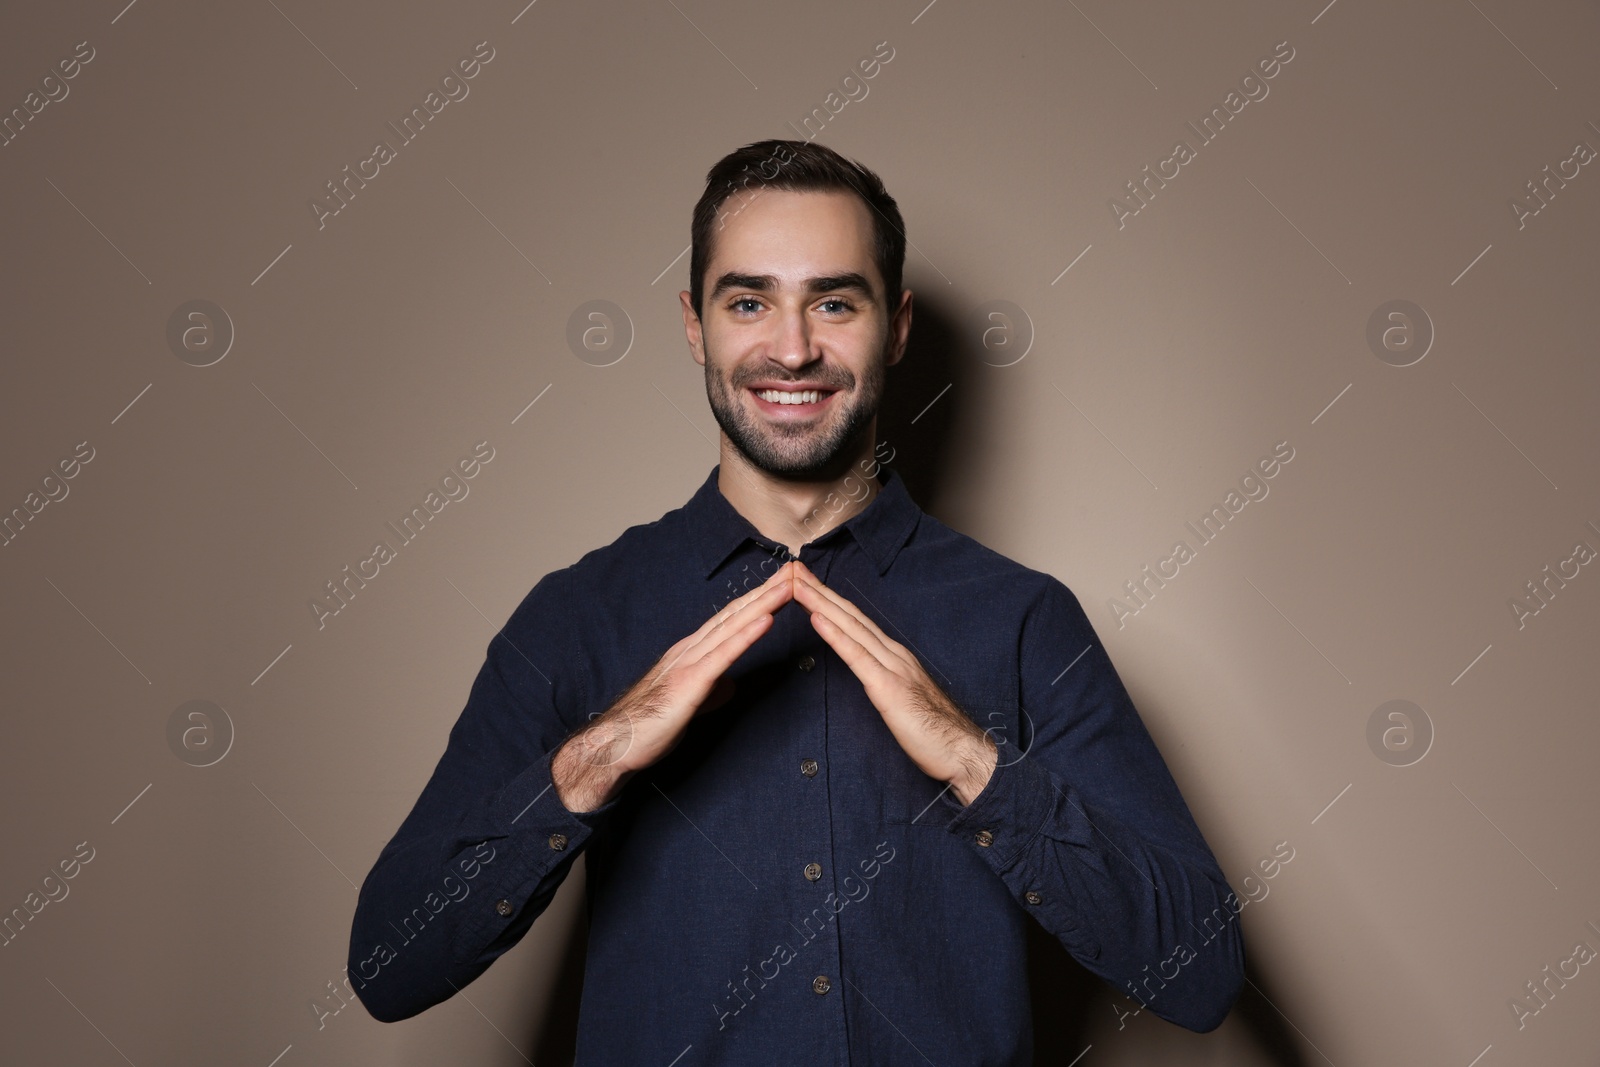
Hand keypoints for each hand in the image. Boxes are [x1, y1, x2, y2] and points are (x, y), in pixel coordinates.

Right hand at [552, 560, 797, 811]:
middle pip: (735, 614)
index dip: (758, 601)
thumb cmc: (648, 726)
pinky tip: (766, 620)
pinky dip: (747, 635)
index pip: (731, 621)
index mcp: (692, 653)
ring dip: (763, 603)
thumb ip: (709, 691)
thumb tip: (728, 686)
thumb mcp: (688, 704)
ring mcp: (690, 663)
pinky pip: (724, 655)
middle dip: (767, 591)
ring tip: (788, 585)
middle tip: (794, 569)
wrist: (615, 744)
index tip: (782, 584)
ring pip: (733, 626)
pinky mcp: (690, 682)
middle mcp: (691, 649)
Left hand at [790, 561, 997, 804]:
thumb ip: (885, 681)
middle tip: (793, 569)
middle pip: (849, 615)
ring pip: (850, 627)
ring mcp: (892, 667)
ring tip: (797, 585)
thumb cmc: (933, 731)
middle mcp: (893, 653)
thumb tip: (867, 674)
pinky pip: (857, 656)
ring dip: (820, 603)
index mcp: (894, 656)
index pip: (855, 622)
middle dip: (819, 591)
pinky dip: (835, 635)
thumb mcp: (902, 699)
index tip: (806, 583)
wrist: (961, 750)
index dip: (829, 600)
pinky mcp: (889, 687)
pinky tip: (817, 619)